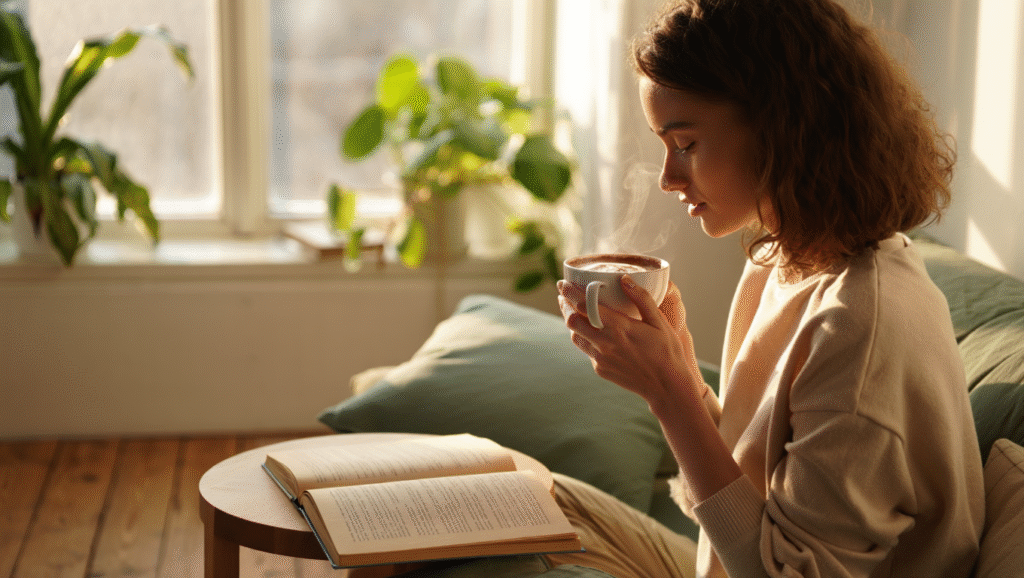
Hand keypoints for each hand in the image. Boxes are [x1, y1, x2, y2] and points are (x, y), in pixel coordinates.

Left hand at [557, 276, 703, 408]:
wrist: (667, 387)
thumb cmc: (667, 351)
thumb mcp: (659, 322)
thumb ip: (642, 298)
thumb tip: (624, 279)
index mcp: (619, 327)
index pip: (584, 305)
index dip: (570, 292)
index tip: (563, 283)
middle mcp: (605, 343)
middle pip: (572, 320)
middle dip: (565, 305)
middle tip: (563, 295)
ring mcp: (601, 358)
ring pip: (575, 335)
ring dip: (571, 321)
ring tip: (572, 310)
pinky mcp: (600, 369)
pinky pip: (586, 349)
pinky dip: (583, 337)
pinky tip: (590, 331)